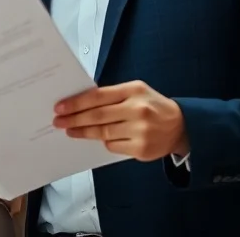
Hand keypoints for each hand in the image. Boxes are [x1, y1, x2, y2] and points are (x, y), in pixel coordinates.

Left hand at [53, 80, 188, 161]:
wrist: (181, 126)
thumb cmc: (152, 106)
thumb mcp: (136, 92)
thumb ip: (112, 96)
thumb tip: (81, 104)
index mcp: (133, 90)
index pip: (97, 96)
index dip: (76, 102)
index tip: (60, 107)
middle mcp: (137, 109)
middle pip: (97, 116)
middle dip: (74, 119)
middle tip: (58, 121)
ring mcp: (140, 130)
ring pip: (103, 133)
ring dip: (83, 132)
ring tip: (71, 131)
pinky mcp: (141, 149)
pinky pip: (113, 146)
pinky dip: (104, 142)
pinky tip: (98, 139)